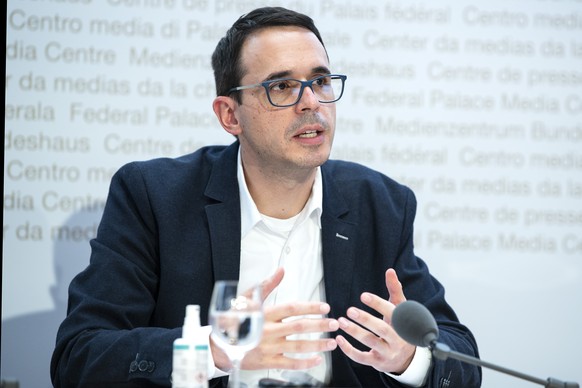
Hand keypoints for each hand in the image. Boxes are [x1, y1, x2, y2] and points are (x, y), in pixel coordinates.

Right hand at [210, 268, 338, 370]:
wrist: (219, 345)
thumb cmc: (234, 320)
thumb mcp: (248, 299)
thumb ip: (267, 285)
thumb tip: (281, 270)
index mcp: (265, 313)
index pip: (292, 308)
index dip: (310, 307)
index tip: (325, 307)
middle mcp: (269, 330)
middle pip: (300, 326)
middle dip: (320, 325)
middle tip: (334, 323)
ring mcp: (269, 347)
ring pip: (298, 346)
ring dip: (318, 344)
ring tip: (331, 343)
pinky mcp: (268, 362)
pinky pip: (291, 364)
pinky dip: (305, 363)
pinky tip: (317, 360)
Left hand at [335, 268, 415, 373]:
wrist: (407, 358)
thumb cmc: (400, 327)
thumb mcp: (400, 309)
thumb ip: (394, 290)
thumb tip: (389, 270)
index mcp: (403, 323)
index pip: (391, 312)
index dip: (377, 304)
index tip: (363, 296)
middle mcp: (397, 339)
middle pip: (381, 329)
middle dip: (365, 319)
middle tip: (349, 310)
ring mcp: (387, 352)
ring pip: (371, 342)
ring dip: (354, 332)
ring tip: (341, 322)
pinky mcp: (377, 362)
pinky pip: (362, 358)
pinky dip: (349, 350)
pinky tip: (339, 339)